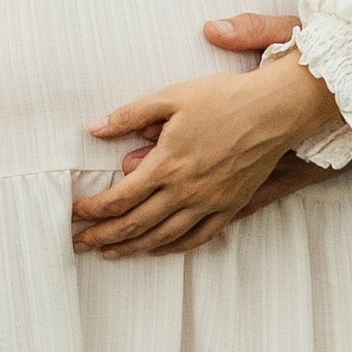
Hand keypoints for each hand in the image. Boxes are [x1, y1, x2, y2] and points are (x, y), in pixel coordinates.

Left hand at [72, 54, 341, 257]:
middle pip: (134, 224)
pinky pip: (197, 238)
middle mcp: (184, 191)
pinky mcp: (229, 206)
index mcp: (166, 164)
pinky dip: (172, 248)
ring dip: (131, 248)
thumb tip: (93, 129)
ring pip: (162, 237)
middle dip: (102, 236)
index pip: (118, 198)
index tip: (76, 213)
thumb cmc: (223, 99)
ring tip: (109, 253)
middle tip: (79, 243)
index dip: (93, 209)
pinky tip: (157, 250)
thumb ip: (130, 115)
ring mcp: (208, 203)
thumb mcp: (171, 98)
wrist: (275, 110)